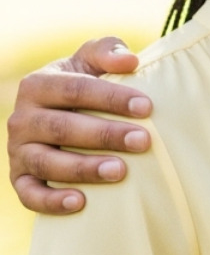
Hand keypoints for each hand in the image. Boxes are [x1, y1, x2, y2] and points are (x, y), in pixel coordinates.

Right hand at [7, 37, 151, 214]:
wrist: (64, 114)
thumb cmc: (87, 84)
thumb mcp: (93, 61)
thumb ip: (108, 51)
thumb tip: (130, 61)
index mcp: (38, 85)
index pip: (75, 89)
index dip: (111, 98)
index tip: (147, 107)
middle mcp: (22, 119)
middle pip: (62, 128)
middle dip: (105, 135)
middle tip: (143, 141)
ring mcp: (18, 151)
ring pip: (47, 162)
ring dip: (83, 169)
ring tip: (120, 171)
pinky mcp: (20, 179)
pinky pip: (29, 194)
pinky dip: (50, 201)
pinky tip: (80, 203)